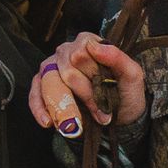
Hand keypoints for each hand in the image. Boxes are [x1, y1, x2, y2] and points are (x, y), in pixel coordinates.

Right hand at [27, 33, 146, 136]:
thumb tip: (95, 46)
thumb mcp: (132, 76)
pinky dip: (40, 109)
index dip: (93, 74)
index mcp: (88, 43)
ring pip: (50, 82)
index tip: (107, 91)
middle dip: (85, 96)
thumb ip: (118, 58)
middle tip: (101, 114)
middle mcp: (67, 52)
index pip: (81, 52)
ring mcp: (52, 68)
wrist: (121, 117)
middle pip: (67, 70)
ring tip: (79, 125)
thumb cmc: (126, 93)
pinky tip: (48, 123)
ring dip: (66, 106)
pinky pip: (34, 94)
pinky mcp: (42, 86)